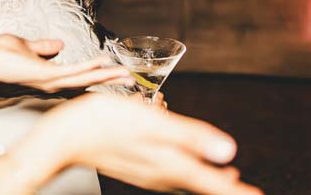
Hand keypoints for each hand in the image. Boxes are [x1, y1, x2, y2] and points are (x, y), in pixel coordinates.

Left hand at [0, 34, 132, 94]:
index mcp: (49, 75)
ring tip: (126, 74)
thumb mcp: (25, 46)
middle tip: (131, 79)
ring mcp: (50, 81)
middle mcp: (52, 81)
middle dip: (108, 79)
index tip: (115, 72)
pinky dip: (89, 67)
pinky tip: (103, 63)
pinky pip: (72, 72)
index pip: (78, 75)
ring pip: (84, 78)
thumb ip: (43, 47)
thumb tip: (60, 45)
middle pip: (86, 80)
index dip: (97, 74)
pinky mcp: (45, 76)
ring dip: (105, 75)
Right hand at [39, 93, 261, 194]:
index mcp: (169, 164)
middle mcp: (160, 173)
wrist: (62, 137)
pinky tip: (184, 165)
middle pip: (201, 185)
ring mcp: (145, 171)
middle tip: (248, 191)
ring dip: (208, 181)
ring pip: (186, 180)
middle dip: (225, 188)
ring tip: (226, 180)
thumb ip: (191, 137)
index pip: (213, 184)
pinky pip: (169, 174)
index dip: (237, 192)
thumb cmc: (103, 123)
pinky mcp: (133, 165)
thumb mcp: (151, 123)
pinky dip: (187, 173)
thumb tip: (230, 154)